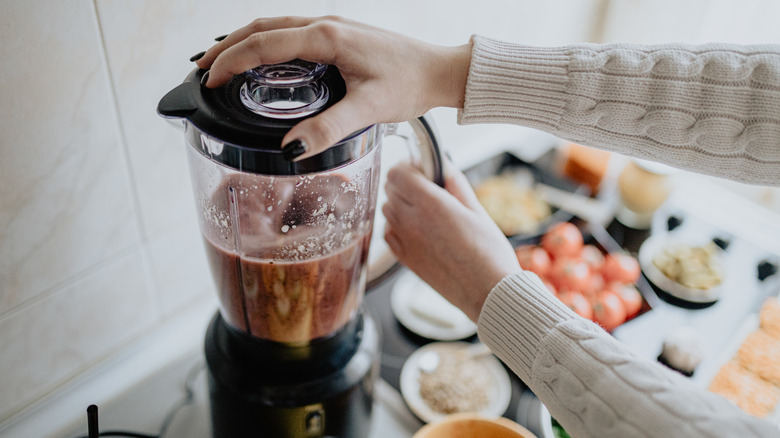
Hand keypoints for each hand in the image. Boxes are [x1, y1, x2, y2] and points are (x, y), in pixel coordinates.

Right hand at [196, 16, 470, 159]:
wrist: (439, 71)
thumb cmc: (410, 83)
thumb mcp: (369, 109)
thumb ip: (329, 129)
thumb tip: (290, 149)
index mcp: (327, 38)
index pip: (264, 45)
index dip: (231, 62)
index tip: (209, 80)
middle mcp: (326, 26)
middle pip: (262, 28)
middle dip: (228, 47)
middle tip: (202, 68)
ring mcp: (333, 28)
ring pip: (276, 27)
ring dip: (246, 42)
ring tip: (223, 62)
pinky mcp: (340, 36)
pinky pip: (292, 33)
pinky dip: (268, 44)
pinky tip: (265, 63)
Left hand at [382, 163, 520, 321]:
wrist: (487, 292)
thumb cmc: (490, 254)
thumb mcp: (477, 209)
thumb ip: (454, 183)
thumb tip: (442, 164)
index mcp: (431, 205)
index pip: (397, 172)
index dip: (409, 166)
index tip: (424, 170)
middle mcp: (411, 221)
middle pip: (390, 188)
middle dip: (406, 183)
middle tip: (429, 189)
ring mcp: (404, 241)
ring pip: (387, 209)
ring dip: (401, 203)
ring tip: (426, 211)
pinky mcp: (404, 259)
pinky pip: (388, 232)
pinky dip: (398, 225)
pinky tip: (419, 229)